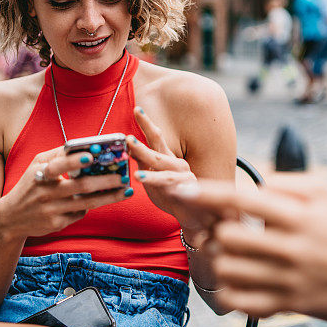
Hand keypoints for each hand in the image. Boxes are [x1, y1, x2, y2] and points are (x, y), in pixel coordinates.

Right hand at [0, 146, 132, 239]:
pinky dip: (92, 205)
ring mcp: (51, 210)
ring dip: (109, 196)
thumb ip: (57, 155)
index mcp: (40, 174)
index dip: (75, 161)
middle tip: (123, 175)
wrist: (11, 217)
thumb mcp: (36, 165)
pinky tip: (105, 199)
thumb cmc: (30, 185)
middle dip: (105, 181)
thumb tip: (82, 144)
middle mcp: (45, 193)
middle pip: (80, 187)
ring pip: (86, 203)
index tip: (93, 155)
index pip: (58, 166)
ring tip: (127, 190)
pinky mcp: (57, 224)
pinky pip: (80, 213)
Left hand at [126, 107, 210, 235]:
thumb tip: (128, 149)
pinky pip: (171, 186)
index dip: (146, 124)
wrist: (199, 218)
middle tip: (128, 137)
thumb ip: (144, 165)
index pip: (156, 137)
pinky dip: (160, 183)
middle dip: (144, 138)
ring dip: (148, 162)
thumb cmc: (173, 197)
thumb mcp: (153, 180)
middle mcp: (176, 163)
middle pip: (159, 146)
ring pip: (164, 166)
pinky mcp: (188, 190)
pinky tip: (151, 181)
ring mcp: (184, 175)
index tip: (137, 108)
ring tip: (134, 162)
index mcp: (167, 158)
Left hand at [175, 178, 326, 323]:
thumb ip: (289, 183)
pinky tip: (241, 284)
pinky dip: (232, 293)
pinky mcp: (292, 305)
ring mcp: (291, 278)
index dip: (206, 193)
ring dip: (223, 263)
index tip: (182, 189)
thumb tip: (257, 185)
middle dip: (218, 235)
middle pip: (228, 237)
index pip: (242, 198)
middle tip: (223, 235)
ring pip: (230, 270)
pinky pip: (242, 302)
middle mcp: (292, 246)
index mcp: (299, 214)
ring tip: (233, 259)